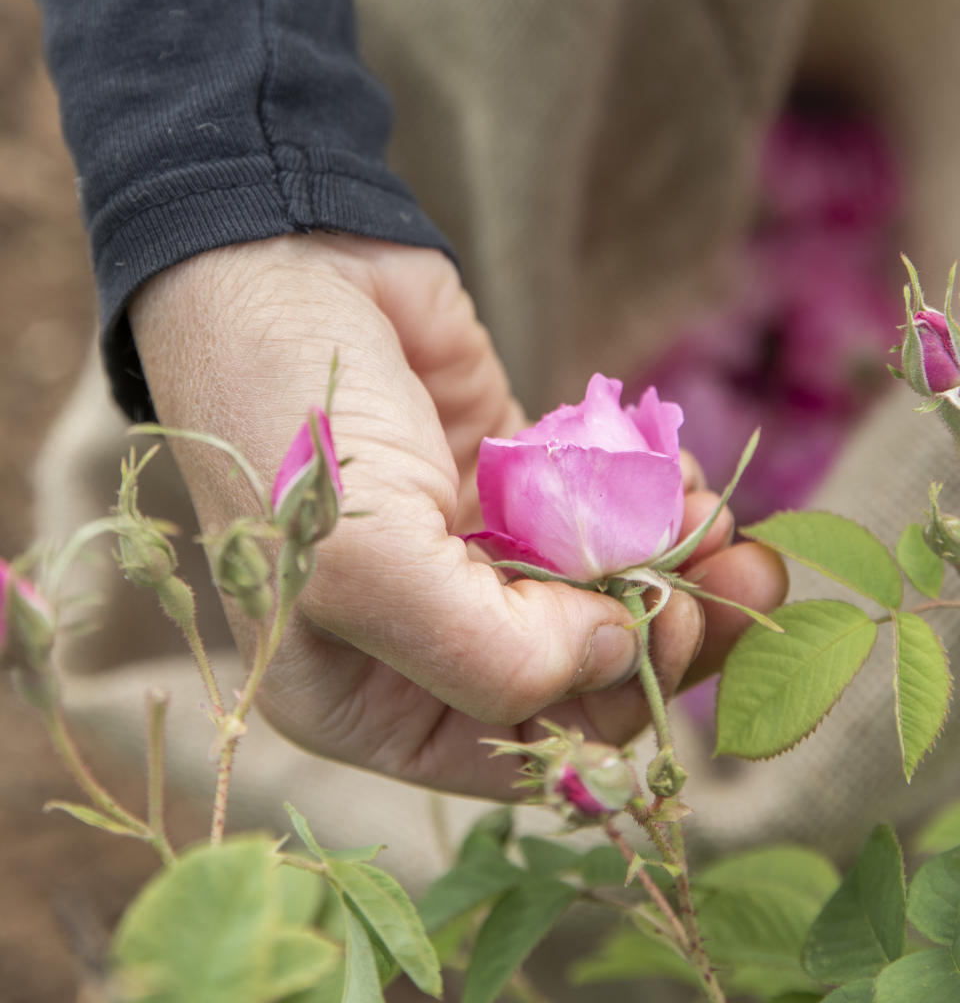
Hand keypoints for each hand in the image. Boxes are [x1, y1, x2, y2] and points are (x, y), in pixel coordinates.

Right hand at [130, 234, 786, 796]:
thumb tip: (621, 657)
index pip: (519, 750)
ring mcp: (473, 554)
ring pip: (606, 595)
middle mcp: (426, 636)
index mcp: (366, 695)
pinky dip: (656, 504)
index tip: (674, 631)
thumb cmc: (292, 424)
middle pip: (581, 675)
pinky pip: (604, 515)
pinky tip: (686, 482)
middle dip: (666, 634)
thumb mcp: (364, 566)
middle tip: (728, 581)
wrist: (283, 264)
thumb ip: (493, 654)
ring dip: (680, 569)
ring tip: (725, 527)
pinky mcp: (512, 481)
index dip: (610, 710)